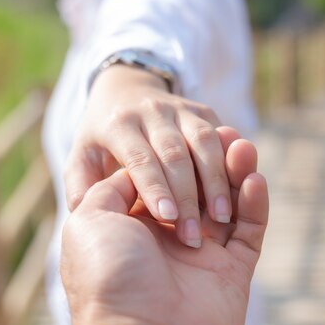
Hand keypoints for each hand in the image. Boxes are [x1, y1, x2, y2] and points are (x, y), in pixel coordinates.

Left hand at [60, 137, 268, 324]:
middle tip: (224, 133)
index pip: (164, 178)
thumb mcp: (89, 220)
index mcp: (136, 227)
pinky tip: (255, 178)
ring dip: (237, 173)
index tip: (187, 131)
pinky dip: (255, 202)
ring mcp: (205, 256)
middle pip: (199, 187)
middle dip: (211, 159)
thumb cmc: (109, 277)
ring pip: (228, 205)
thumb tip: (138, 171)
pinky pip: (250, 231)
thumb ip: (111, 187)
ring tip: (242, 145)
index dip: (176, 155)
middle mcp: (171, 239)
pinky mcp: (234, 271)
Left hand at [65, 65, 230, 247]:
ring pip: (205, 142)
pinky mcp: (208, 112)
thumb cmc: (103, 141)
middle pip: (175, 153)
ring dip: (216, 180)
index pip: (140, 160)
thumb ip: (82, 183)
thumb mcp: (82, 158)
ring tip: (220, 215)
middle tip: (192, 233)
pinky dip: (234, 164)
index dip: (154, 187)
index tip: (167, 217)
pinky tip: (242, 189)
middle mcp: (152, 113)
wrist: (125, 90)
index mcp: (118, 126)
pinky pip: (225, 139)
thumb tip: (83, 206)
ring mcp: (183, 110)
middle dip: (186, 194)